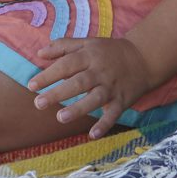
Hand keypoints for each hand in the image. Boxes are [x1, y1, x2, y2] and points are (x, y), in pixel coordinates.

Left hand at [30, 36, 158, 137]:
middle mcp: (100, 71)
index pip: (66, 64)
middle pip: (78, 82)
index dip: (48, 74)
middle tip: (38, 103)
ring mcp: (111, 87)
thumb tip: (39, 53)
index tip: (31, 85)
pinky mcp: (122, 100)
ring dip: (78, 109)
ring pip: (95, 98)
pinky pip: (113, 114)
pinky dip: (105, 124)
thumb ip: (63, 46)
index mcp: (89, 56)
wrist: (144, 58)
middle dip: (58, 93)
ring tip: (60, 118)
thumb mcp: (88, 43)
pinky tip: (93, 134)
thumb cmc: (110, 51)